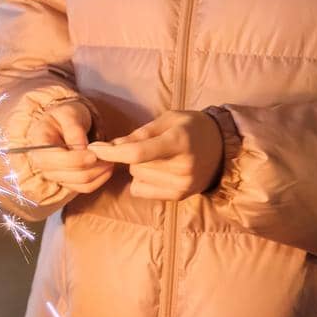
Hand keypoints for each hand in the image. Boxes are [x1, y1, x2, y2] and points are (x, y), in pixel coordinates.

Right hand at [24, 98, 111, 195]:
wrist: (66, 122)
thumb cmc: (66, 115)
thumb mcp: (69, 113)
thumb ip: (74, 130)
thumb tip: (83, 149)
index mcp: (38, 143)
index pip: (54, 160)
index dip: (76, 160)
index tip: (94, 153)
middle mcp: (42, 163)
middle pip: (69, 176)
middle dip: (92, 167)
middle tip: (108, 155)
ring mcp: (54, 175)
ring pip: (80, 184)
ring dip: (99, 173)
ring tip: (109, 159)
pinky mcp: (67, 181)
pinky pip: (85, 188)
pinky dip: (99, 180)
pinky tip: (107, 167)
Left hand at [90, 110, 223, 201]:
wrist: (221, 148)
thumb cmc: (191, 128)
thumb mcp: (167, 120)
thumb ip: (140, 133)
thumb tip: (112, 146)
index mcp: (178, 142)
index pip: (138, 153)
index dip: (112, 152)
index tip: (94, 148)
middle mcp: (181, 167)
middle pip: (135, 166)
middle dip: (131, 155)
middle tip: (149, 146)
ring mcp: (181, 185)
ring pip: (137, 178)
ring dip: (138, 168)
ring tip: (158, 158)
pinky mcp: (179, 197)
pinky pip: (141, 191)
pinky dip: (142, 181)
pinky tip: (158, 172)